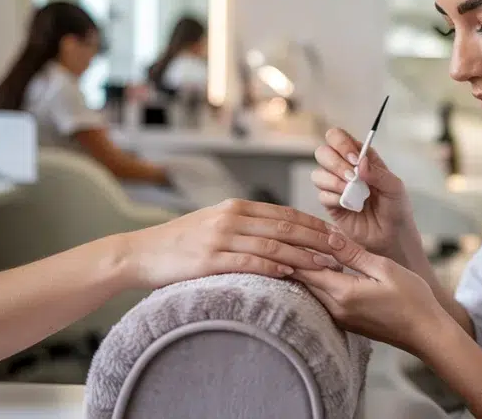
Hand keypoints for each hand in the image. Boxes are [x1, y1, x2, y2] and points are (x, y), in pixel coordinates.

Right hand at [121, 199, 342, 288]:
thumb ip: (244, 225)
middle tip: (342, 249)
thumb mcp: (214, 223)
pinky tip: (292, 273)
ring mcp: (220, 238)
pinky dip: (273, 267)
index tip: (335, 234)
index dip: (313, 224)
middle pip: (285, 227)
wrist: (140, 252)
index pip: (285, 214)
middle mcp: (231, 218)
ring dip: (303, 255)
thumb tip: (278, 233)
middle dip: (317, 238)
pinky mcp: (209, 260)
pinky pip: (248, 262)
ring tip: (326, 265)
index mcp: (236, 208)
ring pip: (273, 245)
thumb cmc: (179, 242)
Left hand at [291, 234, 447, 353]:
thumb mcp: (384, 268)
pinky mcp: (347, 323)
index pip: (306, 268)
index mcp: (344, 293)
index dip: (294, 249)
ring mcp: (340, 318)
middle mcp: (336, 309)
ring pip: (312, 291)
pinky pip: (323, 299)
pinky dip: (319, 283)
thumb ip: (353, 253)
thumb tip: (328, 237)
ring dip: (306, 271)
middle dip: (295, 259)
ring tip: (302, 248)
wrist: (426, 333)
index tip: (287, 233)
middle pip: (303, 281)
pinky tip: (324, 269)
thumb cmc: (412, 299)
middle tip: (289, 237)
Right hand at [310, 127, 414, 257]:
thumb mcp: (395, 187)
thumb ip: (378, 173)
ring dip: (333, 181)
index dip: (342, 143)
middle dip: (335, 162)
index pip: (339, 137)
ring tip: (351, 192)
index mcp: (360, 158)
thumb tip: (360, 163)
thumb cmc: (396, 208)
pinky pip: (322, 195)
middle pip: (322, 152)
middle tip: (352, 176)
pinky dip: (334, 198)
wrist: (393, 236)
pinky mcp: (331, 205)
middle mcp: (345, 168)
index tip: (355, 159)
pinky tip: (349, 205)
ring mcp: (336, 187)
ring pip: (317, 174)